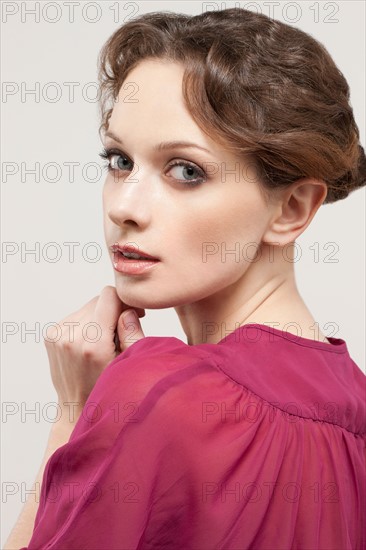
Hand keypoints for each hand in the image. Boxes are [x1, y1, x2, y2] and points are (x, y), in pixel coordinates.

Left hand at [44, 286, 145, 412]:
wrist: (78, 407)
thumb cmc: (109, 387)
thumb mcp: (130, 363)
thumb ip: (132, 332)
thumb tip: (127, 308)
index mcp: (93, 343)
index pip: (109, 296)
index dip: (126, 302)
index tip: (135, 316)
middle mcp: (71, 336)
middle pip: (99, 300)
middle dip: (113, 311)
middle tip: (121, 332)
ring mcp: (58, 335)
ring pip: (88, 307)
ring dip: (99, 318)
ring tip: (105, 342)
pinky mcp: (51, 334)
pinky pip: (76, 316)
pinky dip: (87, 324)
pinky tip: (91, 343)